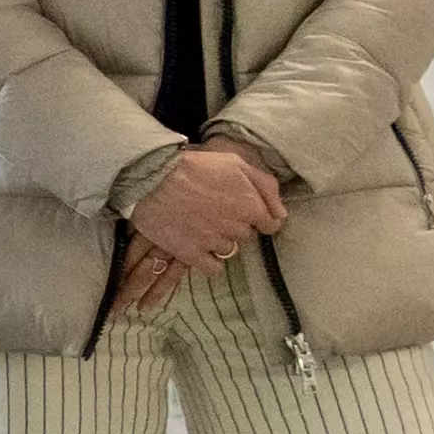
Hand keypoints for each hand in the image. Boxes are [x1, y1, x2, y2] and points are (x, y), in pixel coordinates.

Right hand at [111, 143, 287, 314]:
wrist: (152, 177)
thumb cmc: (194, 165)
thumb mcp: (235, 163)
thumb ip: (265, 186)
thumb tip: (281, 214)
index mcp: (251, 205)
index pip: (271, 224)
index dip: (260, 217)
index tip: (245, 212)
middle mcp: (236, 227)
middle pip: (247, 236)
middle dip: (236, 225)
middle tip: (215, 211)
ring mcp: (214, 243)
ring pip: (228, 250)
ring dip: (219, 241)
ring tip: (200, 223)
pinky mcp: (192, 254)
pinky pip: (212, 269)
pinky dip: (209, 262)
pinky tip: (200, 248)